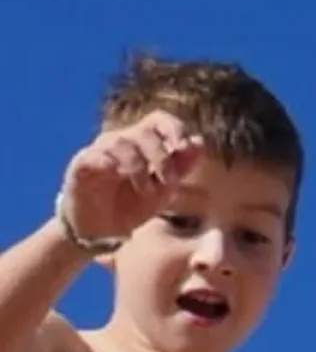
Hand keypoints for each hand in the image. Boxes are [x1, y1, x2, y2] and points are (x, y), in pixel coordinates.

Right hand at [58, 110, 203, 244]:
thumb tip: (200, 141)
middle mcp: (120, 141)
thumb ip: (181, 167)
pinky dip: (109, 163)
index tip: (185, 147)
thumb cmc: (133, 206)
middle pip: (144, 132)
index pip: (159, 120)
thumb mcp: (164, 190)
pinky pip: (94, 155)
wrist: (102, 231)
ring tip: (146, 191)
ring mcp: (99, 151)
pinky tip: (118, 175)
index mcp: (143, 143)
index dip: (175, 128)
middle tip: (169, 182)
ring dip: (140, 168)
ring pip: (121, 143)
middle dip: (162, 158)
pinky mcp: (81, 165)